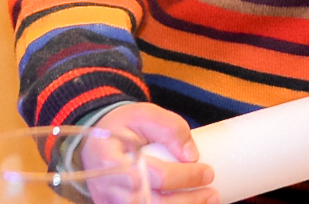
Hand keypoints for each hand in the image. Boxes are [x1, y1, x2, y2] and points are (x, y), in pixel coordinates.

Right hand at [92, 103, 216, 203]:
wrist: (96, 143)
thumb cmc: (122, 127)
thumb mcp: (146, 114)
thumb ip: (170, 128)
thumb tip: (191, 154)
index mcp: (112, 160)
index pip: (152, 175)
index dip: (183, 177)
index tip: (208, 172)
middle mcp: (108, 188)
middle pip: (150, 203)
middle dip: (186, 202)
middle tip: (213, 194)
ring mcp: (109, 203)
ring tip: (206, 201)